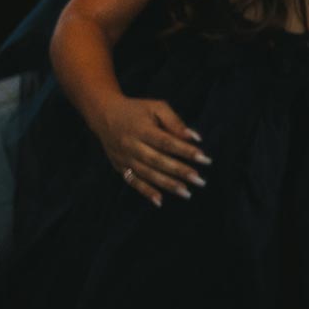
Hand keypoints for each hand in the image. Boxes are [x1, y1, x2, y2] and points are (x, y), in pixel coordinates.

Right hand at [92, 95, 209, 206]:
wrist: (104, 114)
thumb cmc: (137, 110)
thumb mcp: (156, 107)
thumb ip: (175, 122)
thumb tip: (194, 137)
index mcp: (142, 129)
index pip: (166, 142)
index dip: (185, 151)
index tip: (204, 158)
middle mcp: (132, 146)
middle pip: (158, 161)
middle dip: (180, 171)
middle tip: (200, 180)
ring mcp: (124, 158)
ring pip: (147, 174)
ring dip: (167, 185)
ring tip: (186, 193)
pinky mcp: (119, 167)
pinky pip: (133, 182)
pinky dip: (146, 192)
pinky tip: (160, 201)